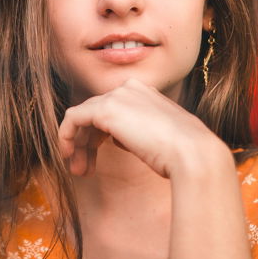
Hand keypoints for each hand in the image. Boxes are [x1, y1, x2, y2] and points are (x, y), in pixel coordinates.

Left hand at [58, 78, 226, 178]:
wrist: (191, 153)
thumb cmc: (182, 152)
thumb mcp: (158, 136)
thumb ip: (136, 131)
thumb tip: (117, 138)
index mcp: (145, 91)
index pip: (112, 109)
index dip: (99, 135)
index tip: (96, 160)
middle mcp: (129, 88)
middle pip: (95, 113)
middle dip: (86, 142)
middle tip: (83, 169)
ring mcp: (117, 96)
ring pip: (83, 117)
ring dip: (78, 144)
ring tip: (79, 170)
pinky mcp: (104, 109)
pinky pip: (73, 118)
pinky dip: (66, 135)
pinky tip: (67, 155)